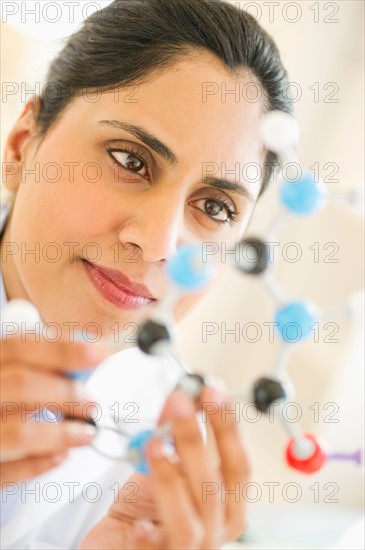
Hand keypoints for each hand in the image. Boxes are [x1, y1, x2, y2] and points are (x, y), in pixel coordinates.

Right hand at [0, 335, 105, 485]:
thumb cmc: (4, 396)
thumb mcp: (10, 374)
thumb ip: (41, 367)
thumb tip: (90, 358)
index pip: (20, 348)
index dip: (62, 351)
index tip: (98, 354)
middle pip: (21, 384)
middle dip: (66, 393)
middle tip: (92, 403)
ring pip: (19, 431)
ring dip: (61, 433)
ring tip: (87, 433)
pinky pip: (6, 472)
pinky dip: (38, 464)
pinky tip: (61, 455)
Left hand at [81, 384, 248, 548]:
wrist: (124, 543)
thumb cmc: (151, 505)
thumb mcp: (167, 464)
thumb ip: (174, 434)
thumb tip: (181, 393)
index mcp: (229, 503)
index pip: (238, 463)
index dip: (227, 426)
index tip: (212, 391)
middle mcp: (217, 528)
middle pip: (213, 485)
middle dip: (196, 439)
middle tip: (179, 403)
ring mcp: (191, 549)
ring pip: (189, 519)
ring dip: (171, 478)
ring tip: (155, 445)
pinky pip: (156, 549)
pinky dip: (149, 536)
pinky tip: (139, 523)